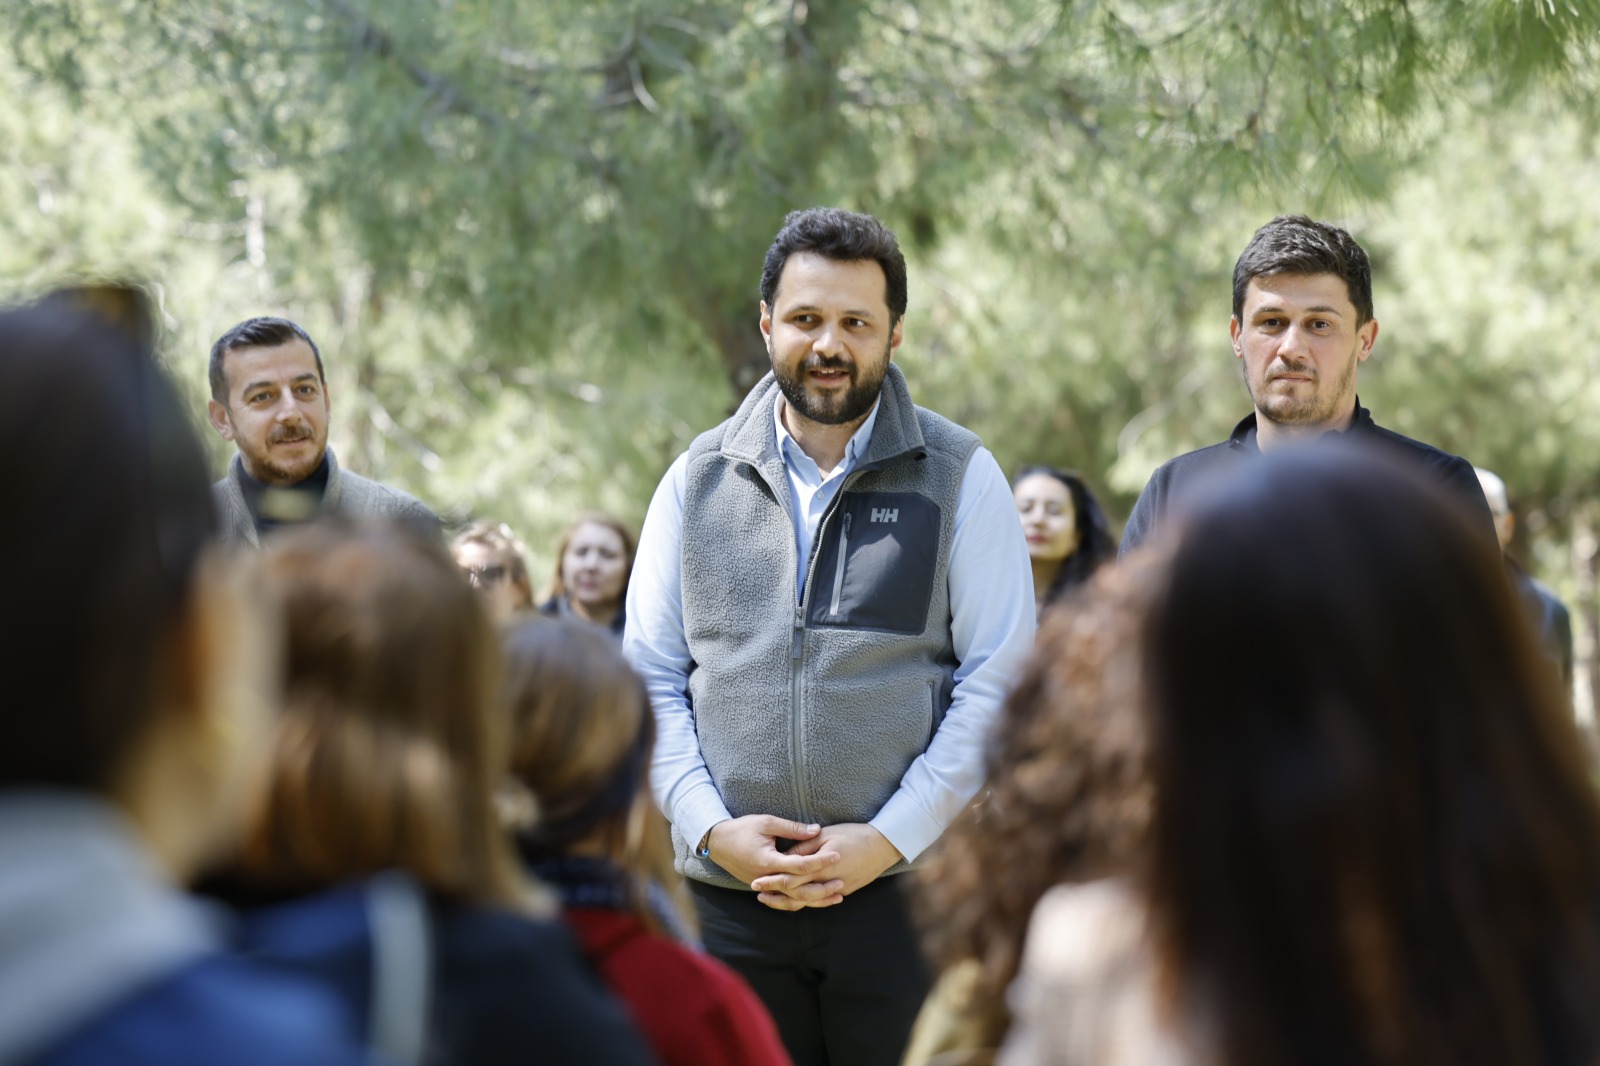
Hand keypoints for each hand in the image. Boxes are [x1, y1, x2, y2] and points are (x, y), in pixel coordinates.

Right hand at [706, 814, 841, 888]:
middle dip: (822, 888)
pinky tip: (817, 899)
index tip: (837, 854)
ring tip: (837, 897)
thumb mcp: (766, 822)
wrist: (717, 843)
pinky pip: (785, 898)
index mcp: (768, 861)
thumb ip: (792, 829)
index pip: (800, 865)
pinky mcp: (763, 888)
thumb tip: (817, 830)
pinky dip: (802, 900)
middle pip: (799, 889)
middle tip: (842, 883)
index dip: (820, 860)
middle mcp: (766, 878)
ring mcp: (764, 885)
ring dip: (816, 899)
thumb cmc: (742, 829)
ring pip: (793, 899)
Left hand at [751, 823, 900, 909]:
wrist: (883, 846)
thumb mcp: (826, 834)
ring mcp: (838, 889)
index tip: (756, 882)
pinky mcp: (845, 891)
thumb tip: (786, 855)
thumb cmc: (854, 835)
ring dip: (788, 902)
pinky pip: (821, 901)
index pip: (791, 878)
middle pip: (797, 894)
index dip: (772, 881)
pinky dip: (806, 902)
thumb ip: (804, 846)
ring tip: (772, 899)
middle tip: (758, 893)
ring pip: (809, 902)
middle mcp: (829, 882)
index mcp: (822, 866)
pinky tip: (795, 900)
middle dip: (776, 894)